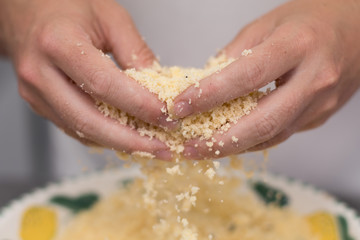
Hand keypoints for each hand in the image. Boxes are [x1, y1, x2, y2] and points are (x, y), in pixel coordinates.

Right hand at [0, 0, 174, 158]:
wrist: (26, 10)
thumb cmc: (66, 6)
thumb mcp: (109, 17)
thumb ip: (135, 51)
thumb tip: (158, 85)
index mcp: (59, 43)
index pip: (103, 85)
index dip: (137, 104)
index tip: (164, 115)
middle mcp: (40, 72)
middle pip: (88, 119)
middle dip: (129, 139)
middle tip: (160, 147)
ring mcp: (35, 92)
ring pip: (80, 130)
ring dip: (118, 143)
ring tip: (148, 147)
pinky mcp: (39, 103)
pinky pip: (72, 128)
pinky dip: (101, 137)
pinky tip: (124, 139)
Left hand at [174, 0, 359, 158]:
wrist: (359, 30)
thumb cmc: (312, 20)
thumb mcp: (268, 23)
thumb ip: (235, 53)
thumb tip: (205, 81)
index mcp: (297, 46)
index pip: (245, 77)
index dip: (208, 95)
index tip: (180, 107)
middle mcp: (313, 79)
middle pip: (262, 121)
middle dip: (220, 140)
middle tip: (190, 146)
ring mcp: (321, 103)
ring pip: (272, 135)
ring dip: (233, 147)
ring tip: (202, 149)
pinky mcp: (320, 117)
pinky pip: (282, 134)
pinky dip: (253, 141)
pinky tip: (230, 142)